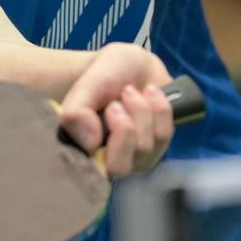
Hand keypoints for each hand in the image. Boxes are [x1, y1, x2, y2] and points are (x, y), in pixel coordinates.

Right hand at [58, 43, 175, 179]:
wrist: (130, 63)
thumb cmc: (103, 78)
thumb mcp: (84, 88)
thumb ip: (76, 114)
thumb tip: (90, 144)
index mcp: (86, 153)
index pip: (92, 176)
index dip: (103, 149)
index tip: (109, 110)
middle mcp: (111, 161)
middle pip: (120, 166)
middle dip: (124, 127)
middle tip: (118, 100)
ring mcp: (137, 156)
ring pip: (144, 147)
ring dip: (140, 110)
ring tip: (131, 91)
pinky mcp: (160, 145)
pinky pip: (165, 134)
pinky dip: (159, 107)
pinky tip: (149, 94)